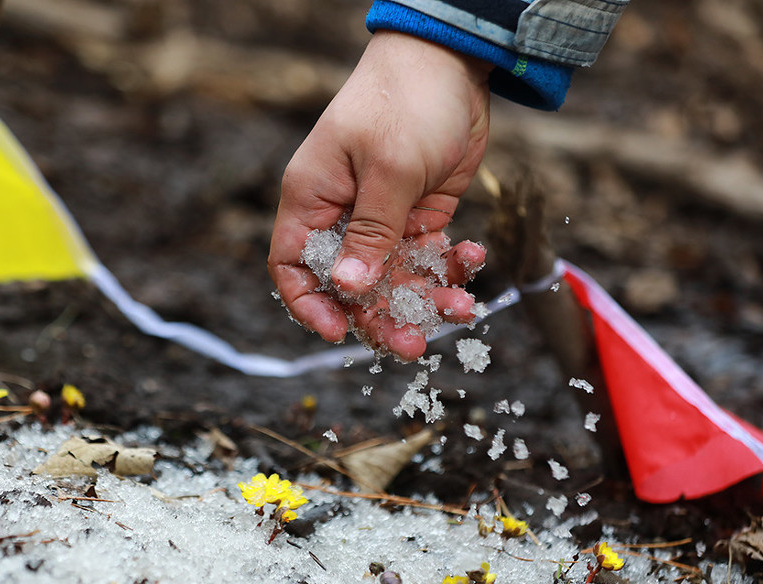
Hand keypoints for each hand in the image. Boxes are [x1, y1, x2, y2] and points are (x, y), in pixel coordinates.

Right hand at [269, 31, 490, 360]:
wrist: (453, 60)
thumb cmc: (405, 101)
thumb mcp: (388, 170)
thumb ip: (371, 233)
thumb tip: (349, 287)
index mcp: (313, 200)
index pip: (291, 267)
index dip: (309, 305)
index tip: (340, 332)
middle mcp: (342, 215)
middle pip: (351, 285)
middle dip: (383, 316)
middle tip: (415, 344)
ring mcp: (382, 216)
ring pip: (395, 278)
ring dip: (425, 299)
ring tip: (460, 309)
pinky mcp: (417, 213)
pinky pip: (427, 256)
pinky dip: (449, 266)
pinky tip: (471, 259)